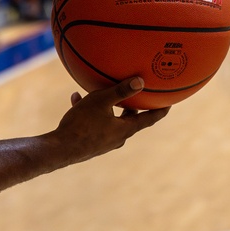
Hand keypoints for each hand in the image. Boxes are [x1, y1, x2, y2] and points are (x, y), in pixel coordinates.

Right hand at [53, 78, 168, 165]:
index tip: (170, 103)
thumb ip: (120, 91)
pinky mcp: (90, 142)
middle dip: (131, 105)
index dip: (160, 110)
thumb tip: (141, 81)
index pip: (149, 119)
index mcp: (125, 129)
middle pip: (130, 119)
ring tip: (97, 92)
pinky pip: (94, 123)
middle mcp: (117, 138)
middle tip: (135, 93)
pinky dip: (89, 111)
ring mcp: (104, 142)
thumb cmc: (82, 125)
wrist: (59, 150)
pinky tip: (76, 99)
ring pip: (109, 119)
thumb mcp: (101, 102)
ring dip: (105, 106)